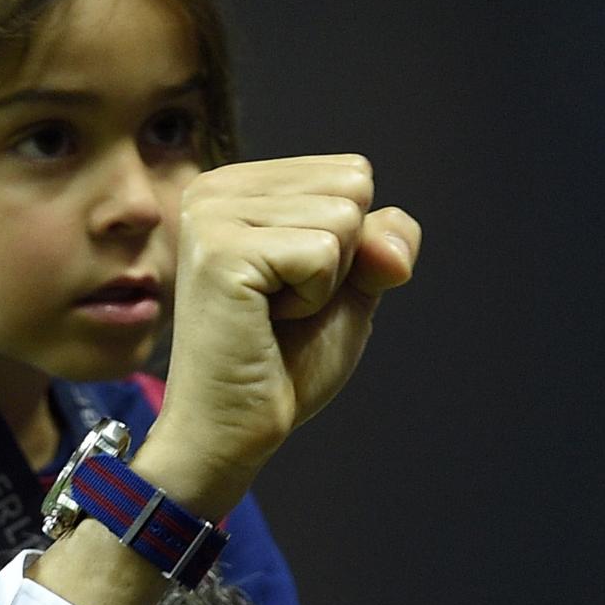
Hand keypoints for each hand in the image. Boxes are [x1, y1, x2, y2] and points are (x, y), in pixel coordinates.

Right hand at [139, 157, 419, 517]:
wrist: (233, 432)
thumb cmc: (283, 365)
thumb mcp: (350, 289)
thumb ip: (382, 242)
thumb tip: (391, 244)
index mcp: (240, 186)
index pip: (352, 172)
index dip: (350, 245)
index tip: (293, 289)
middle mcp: (216, 188)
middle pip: (352, 186)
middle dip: (340, 260)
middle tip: (281, 308)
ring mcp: (213, 216)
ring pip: (343, 218)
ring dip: (325, 284)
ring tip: (271, 316)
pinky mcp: (221, 251)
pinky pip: (323, 253)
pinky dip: (312, 300)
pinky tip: (265, 323)